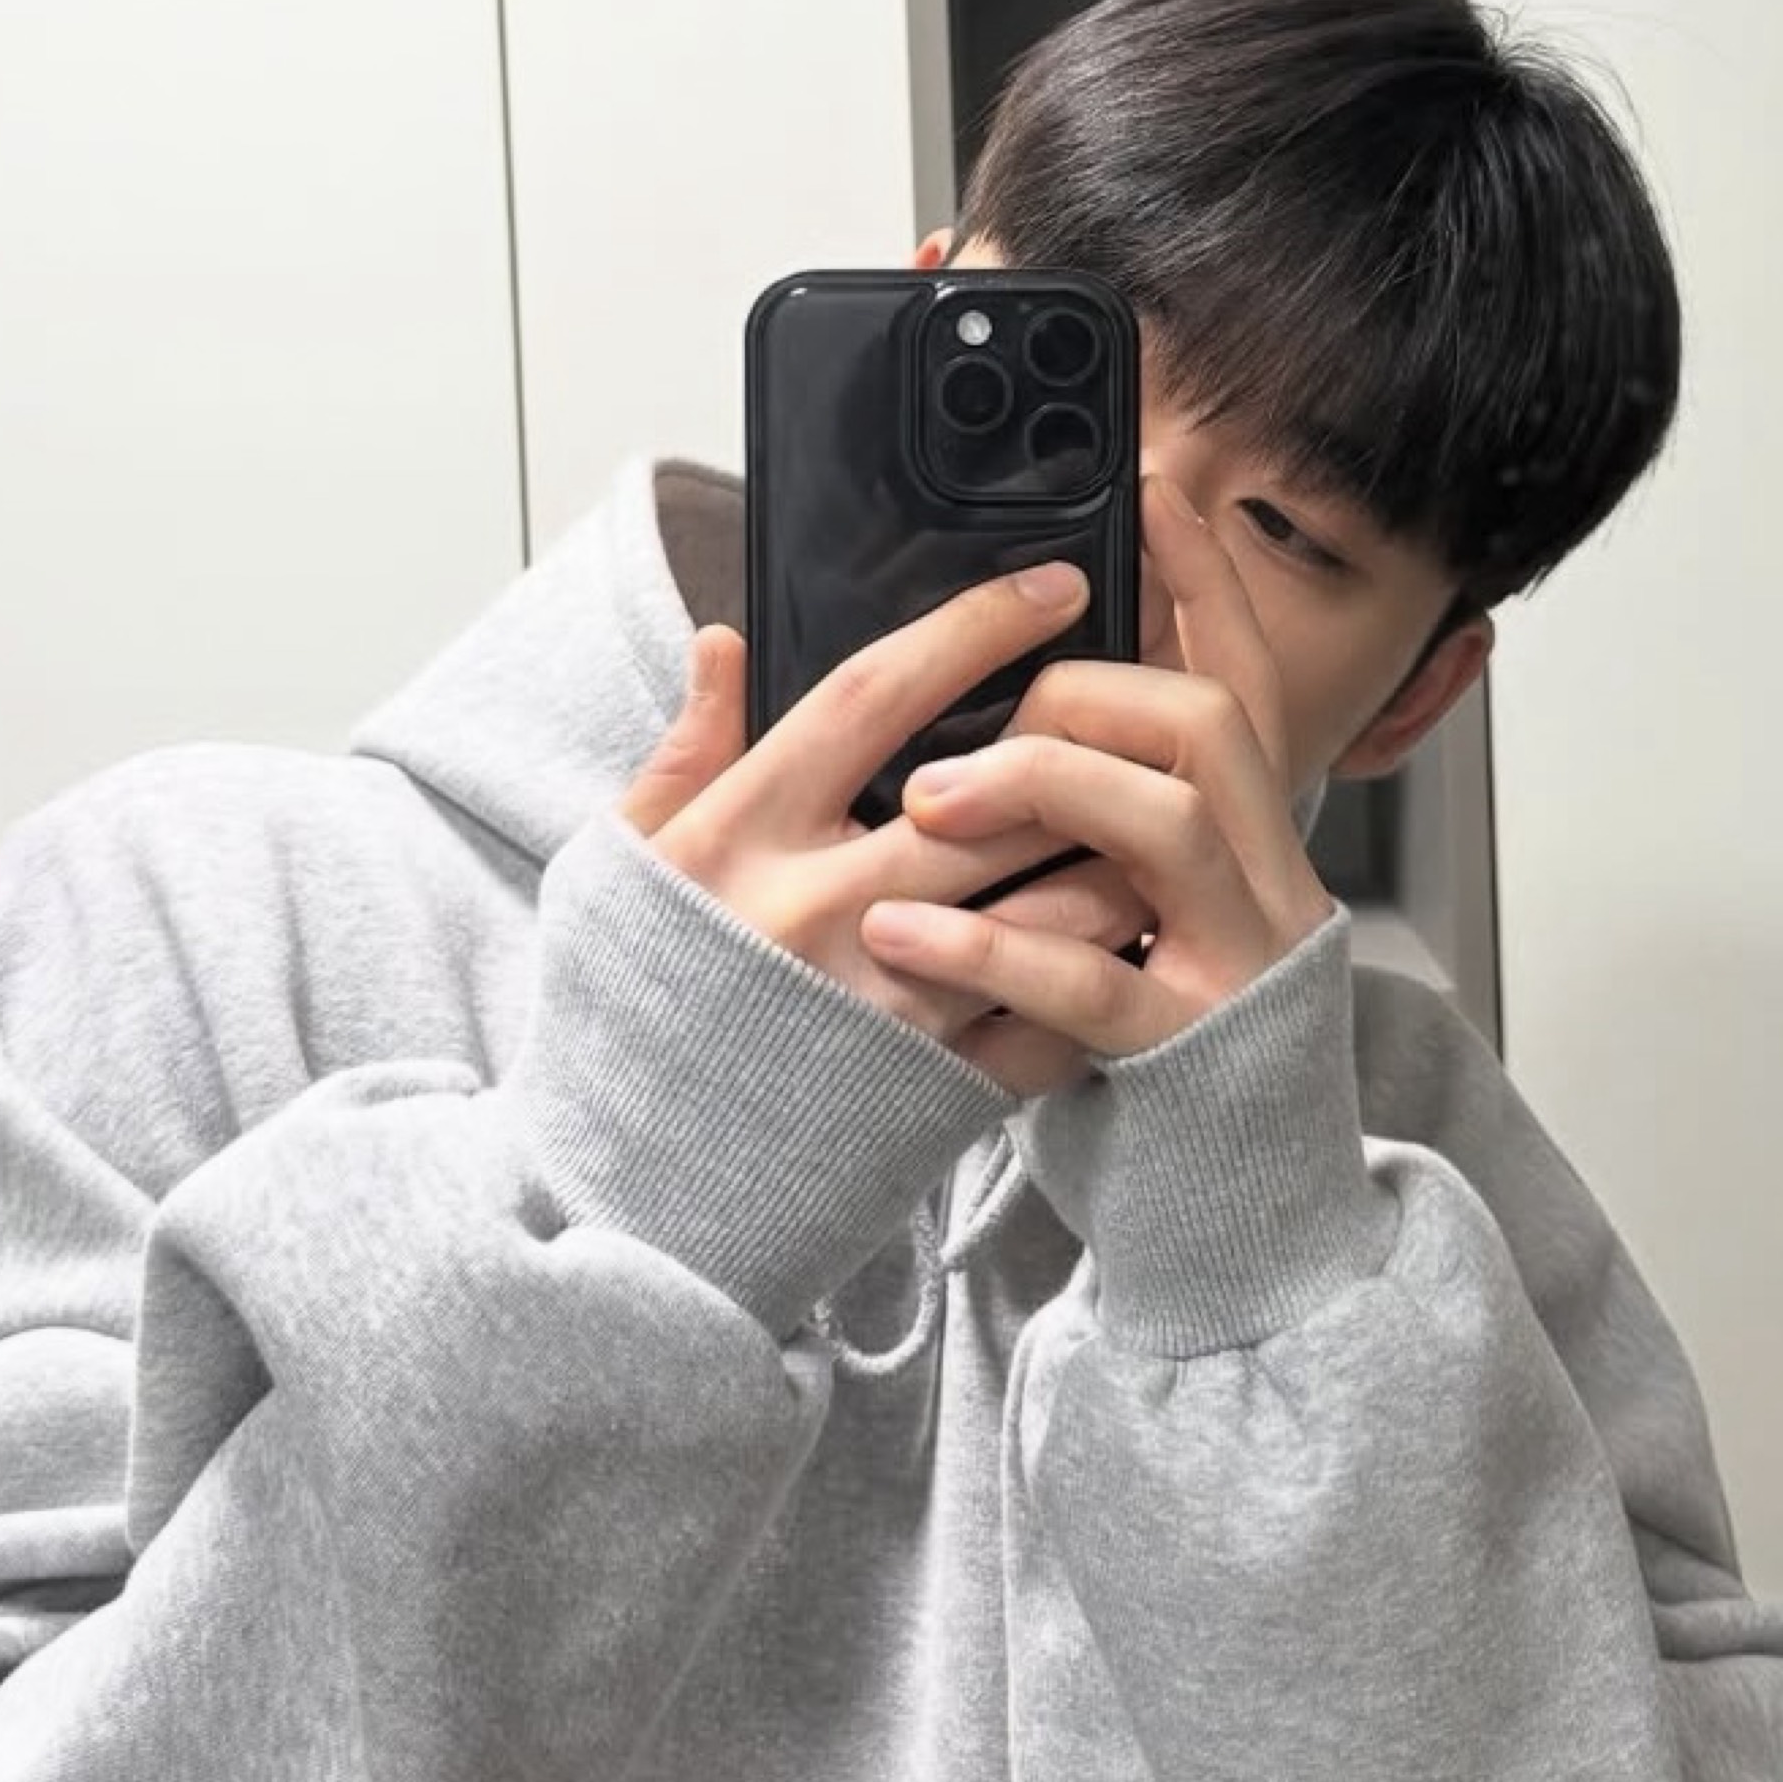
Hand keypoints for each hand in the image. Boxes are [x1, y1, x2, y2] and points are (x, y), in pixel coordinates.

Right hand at [616, 566, 1152, 1095]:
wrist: (628, 1193)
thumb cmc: (624, 1011)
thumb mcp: (622, 866)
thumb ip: (683, 754)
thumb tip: (726, 640)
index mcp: (744, 835)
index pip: (876, 696)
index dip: (972, 630)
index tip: (1051, 588)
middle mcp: (822, 914)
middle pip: (992, 800)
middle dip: (1080, 743)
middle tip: (1140, 698)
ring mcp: (886, 1007)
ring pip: (1047, 911)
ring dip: (1115, 856)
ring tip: (1161, 810)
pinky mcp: (932, 1092)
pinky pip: (1050, 1022)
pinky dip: (1101, 973)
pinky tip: (1134, 934)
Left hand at [858, 475, 1338, 1063]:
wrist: (1241, 1231)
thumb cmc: (1159, 1066)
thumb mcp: (1143, 925)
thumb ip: (1101, 825)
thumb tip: (1010, 720)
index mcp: (1245, 840)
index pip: (1236, 674)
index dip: (1197, 580)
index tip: (1148, 491)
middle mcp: (1262, 884)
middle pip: (1210, 718)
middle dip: (1088, 690)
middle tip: (979, 719)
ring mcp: (1238, 967)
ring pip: (1168, 821)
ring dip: (1039, 784)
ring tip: (922, 803)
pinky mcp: (1192, 1059)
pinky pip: (1099, 986)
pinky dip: (993, 951)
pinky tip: (903, 937)